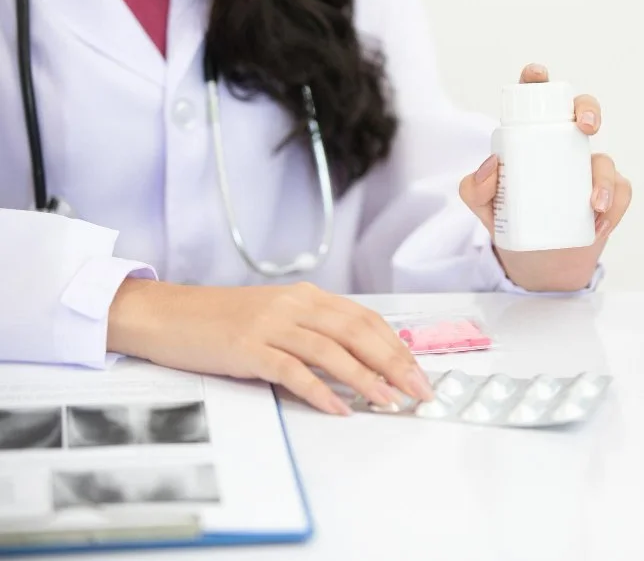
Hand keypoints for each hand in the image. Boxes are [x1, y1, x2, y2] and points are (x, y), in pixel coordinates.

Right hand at [108, 279, 434, 414]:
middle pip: (357, 332)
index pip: (365, 319)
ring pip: (331, 351)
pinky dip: (319, 391)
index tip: (417, 370)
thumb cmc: (220, 320)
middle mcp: (294, 305)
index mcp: (306, 296)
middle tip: (417, 389)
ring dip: (365, 378)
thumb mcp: (275, 316)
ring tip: (388, 401)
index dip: (395, 346)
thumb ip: (313, 331)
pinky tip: (338, 408)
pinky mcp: (247, 348)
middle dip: (394, 363)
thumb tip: (358, 360)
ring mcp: (270, 325)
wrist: (165, 314)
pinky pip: (292, 370)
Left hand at [459, 63, 631, 290]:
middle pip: (584, 112)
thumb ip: (474, 188)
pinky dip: (614, 207)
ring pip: (606, 161)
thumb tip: (492, 165)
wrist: (536, 259)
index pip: (538, 101)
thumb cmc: (510, 220)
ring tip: (592, 206)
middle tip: (585, 127)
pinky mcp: (609, 198)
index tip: (536, 75)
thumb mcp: (483, 206)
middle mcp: (565, 146)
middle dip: (589, 109)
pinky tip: (599, 224)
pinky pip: (620, 194)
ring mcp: (589, 171)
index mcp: (534, 138)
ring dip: (604, 180)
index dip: (538, 81)